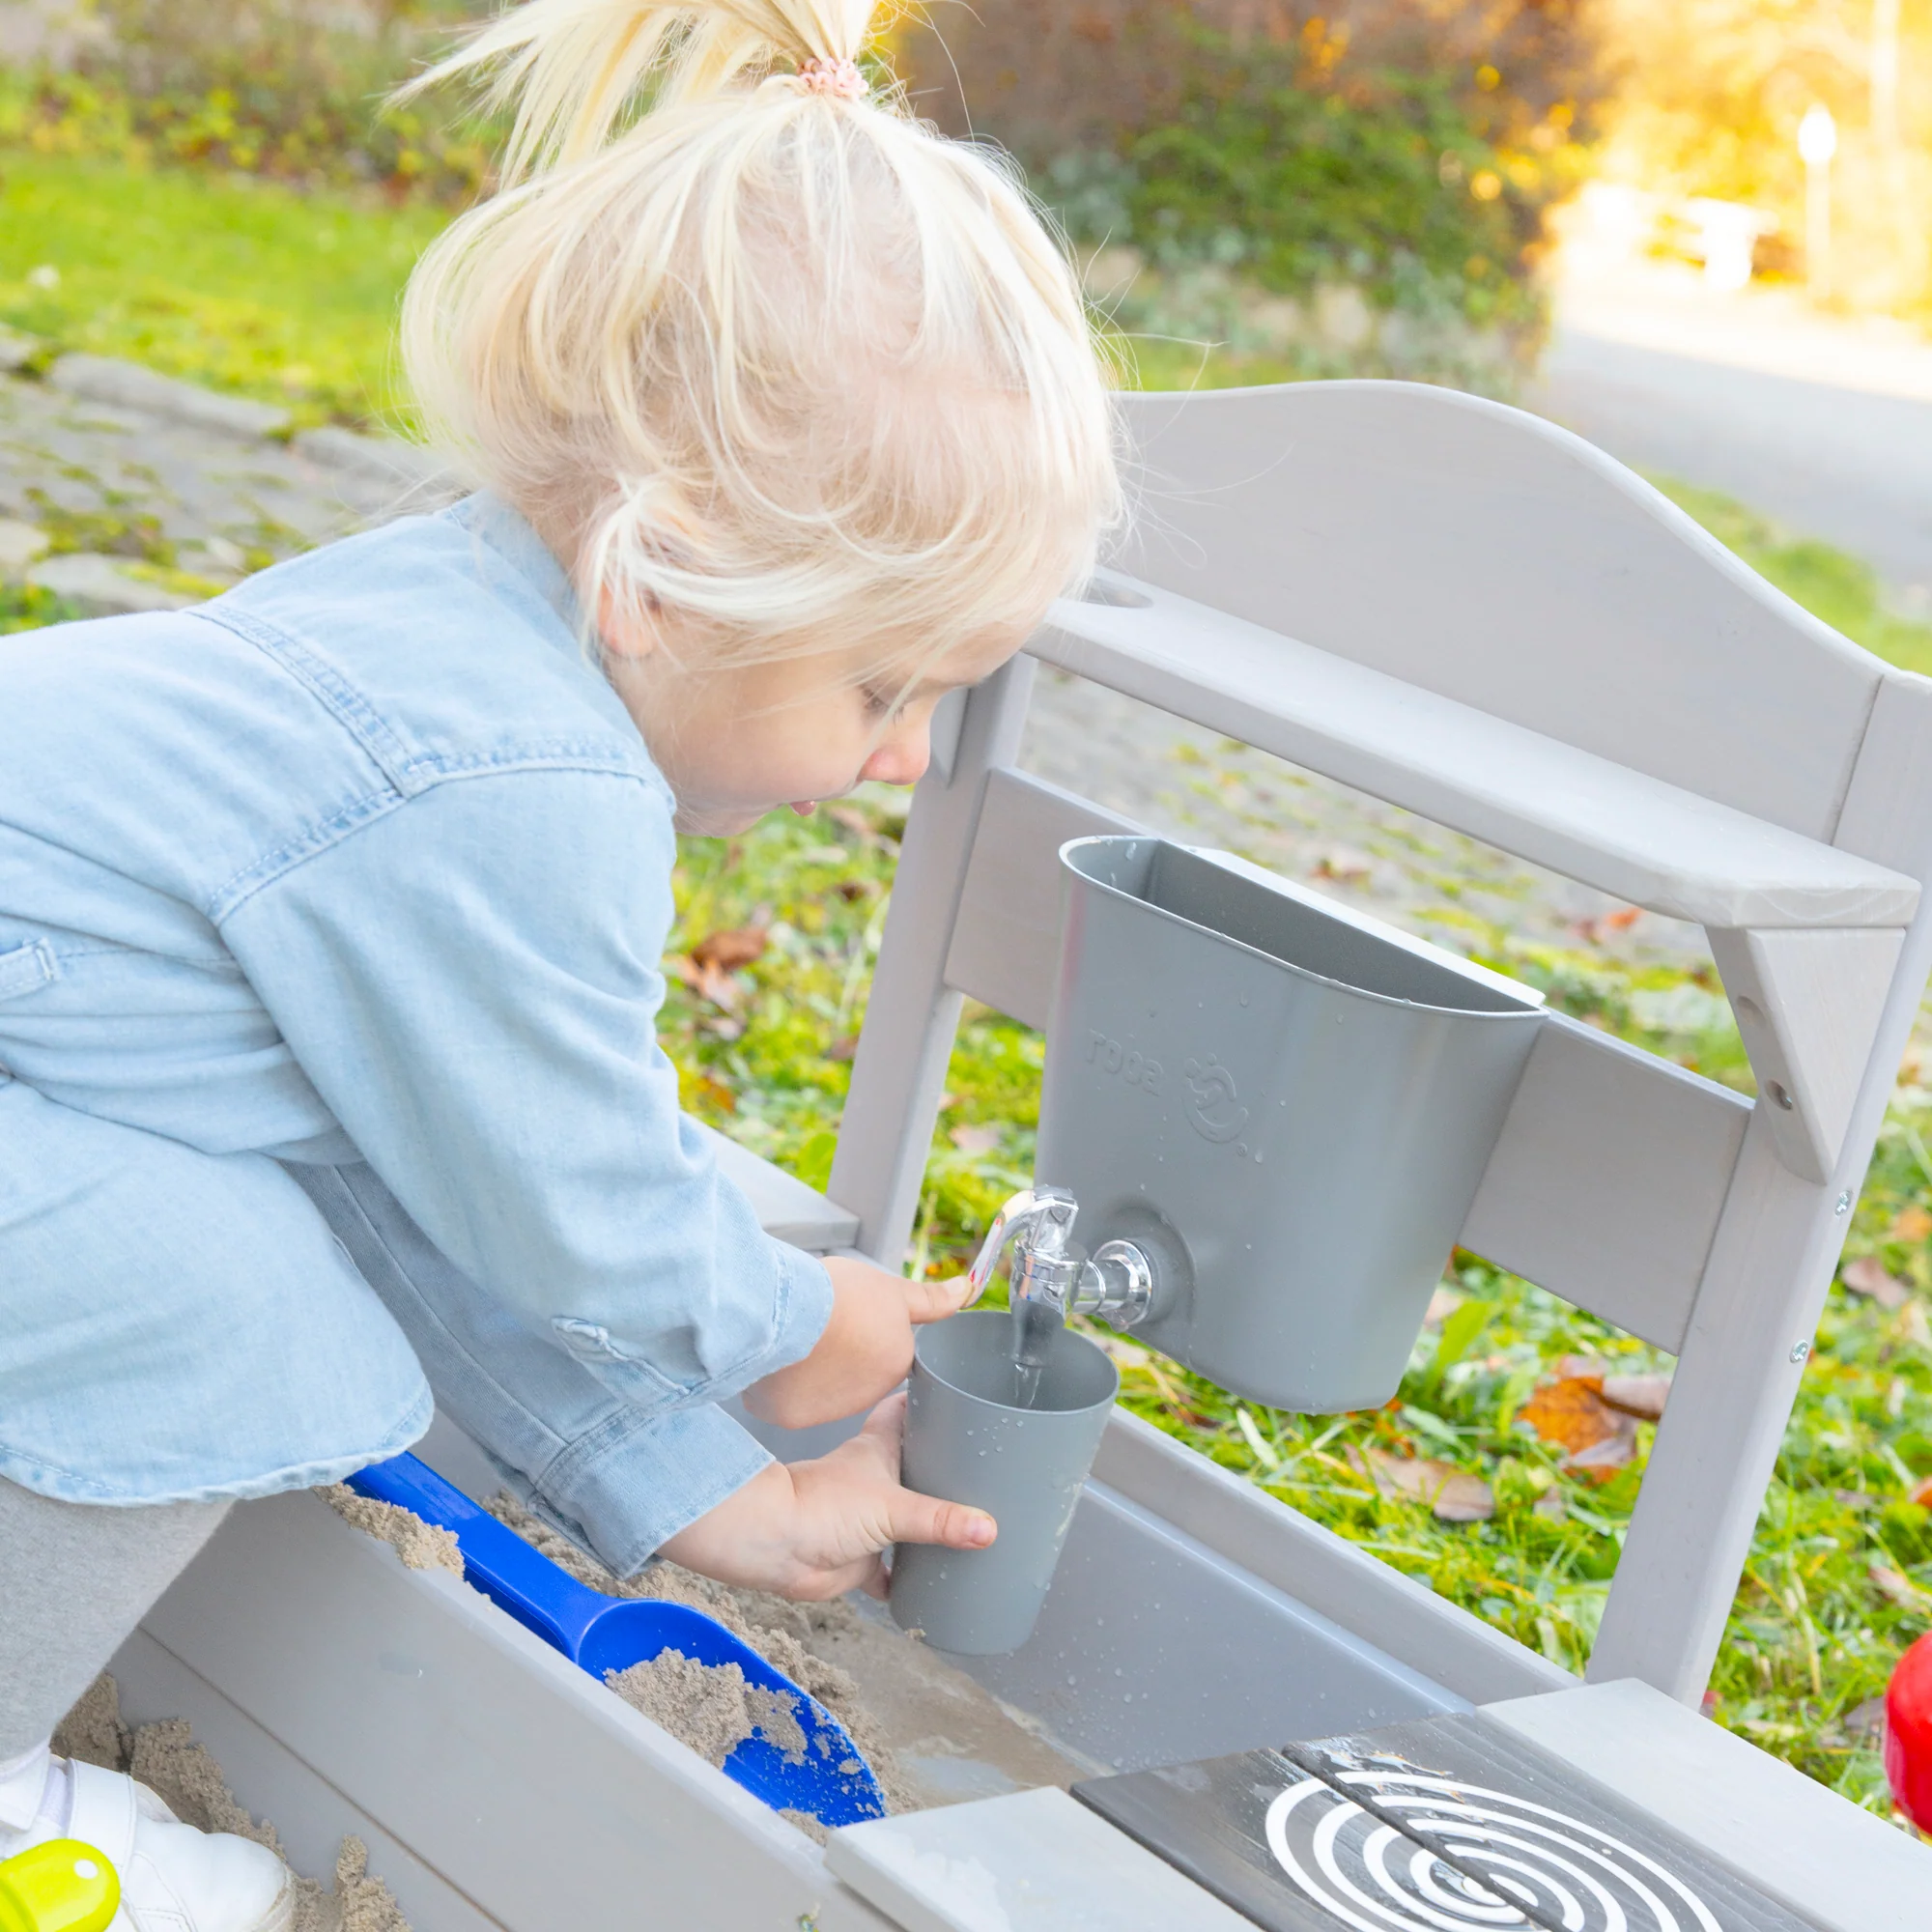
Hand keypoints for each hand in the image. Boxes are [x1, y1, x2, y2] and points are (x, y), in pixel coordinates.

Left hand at [658, 1394, 994, 1598]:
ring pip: (905, 1517)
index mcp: (879, 1449)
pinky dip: (907, 1578)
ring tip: (970, 1525)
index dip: (926, 1399)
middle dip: (940, 1467)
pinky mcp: (859, 1557)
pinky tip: (933, 1584)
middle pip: (912, 1464)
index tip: (958, 1392)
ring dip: (928, 1523)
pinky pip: (889, 1571)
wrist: (774, 1546)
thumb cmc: (823, 1506)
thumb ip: (940, 1519)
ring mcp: (866, 1519)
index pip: (904, 1410)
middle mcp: (874, 1480)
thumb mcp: (892, 1506)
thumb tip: (988, 1528)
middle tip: (983, 1468)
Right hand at [744, 1254, 972, 1430]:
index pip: (882, 1353)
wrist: (790, 1314)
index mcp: (895, 1362)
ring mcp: (829, 1409)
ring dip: (808, 1370)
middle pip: (849, 1373)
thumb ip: (928, 1300)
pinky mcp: (794, 1417)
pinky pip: (787, 1401)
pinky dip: (779, 1384)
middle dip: (835, 1354)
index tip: (848, 1321)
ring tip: (797, 1338)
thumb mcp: (891, 1290)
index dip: (863, 1333)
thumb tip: (965, 1291)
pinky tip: (776, 1360)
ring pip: (816, 1389)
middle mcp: (866, 1395)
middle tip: (820, 1326)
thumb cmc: (839, 1296)